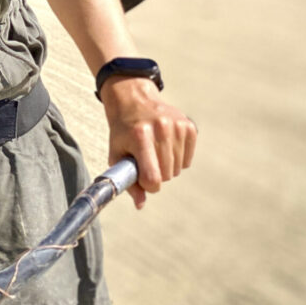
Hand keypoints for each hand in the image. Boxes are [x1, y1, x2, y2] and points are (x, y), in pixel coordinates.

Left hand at [100, 76, 196, 208]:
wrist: (133, 100)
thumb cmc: (123, 131)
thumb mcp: (116, 154)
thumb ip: (128, 181)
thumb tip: (140, 205)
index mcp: (140, 136)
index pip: (153, 178)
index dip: (149, 185)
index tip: (143, 179)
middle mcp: (160, 129)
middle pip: (167, 175)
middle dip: (156, 174)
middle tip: (146, 160)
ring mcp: (176, 126)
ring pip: (178, 169)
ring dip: (167, 167)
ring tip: (154, 151)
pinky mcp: (188, 125)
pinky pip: (187, 159)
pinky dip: (178, 159)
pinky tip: (166, 146)